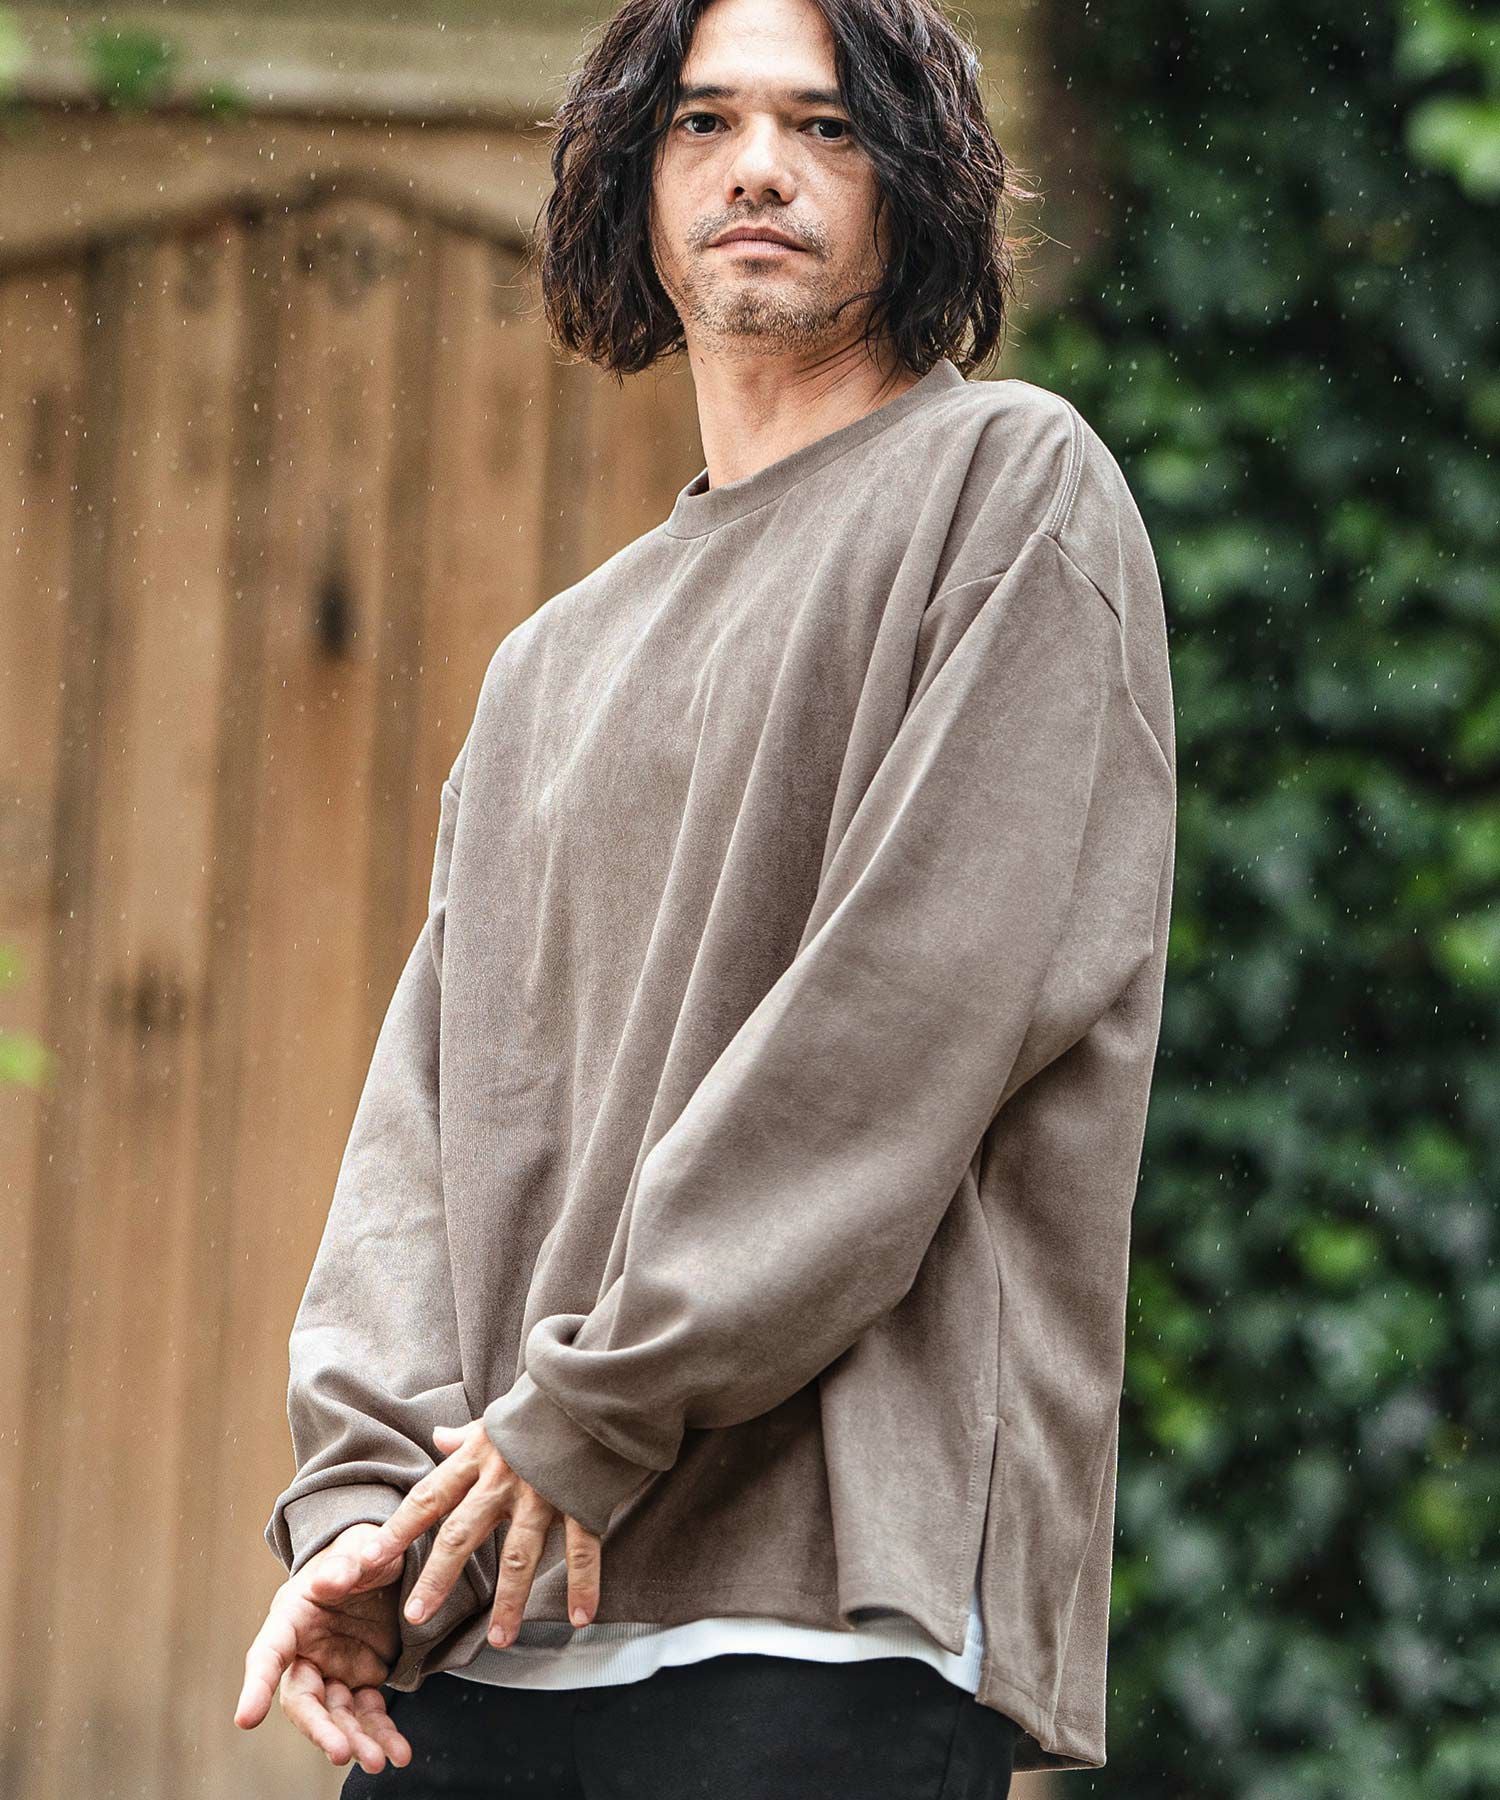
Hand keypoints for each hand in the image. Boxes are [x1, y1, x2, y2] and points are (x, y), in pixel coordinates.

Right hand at [233, 1521, 413, 1774]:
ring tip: (378, 1761)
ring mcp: (334, 1668)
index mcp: (292, 1617)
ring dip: (356, 1740)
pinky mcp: (361, 1678)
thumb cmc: (361, 1550)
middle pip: (304, 1699)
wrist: (386, 1560)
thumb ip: (346, 1563)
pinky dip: (382, 1733)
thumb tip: (328, 1581)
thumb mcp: (357, 1547)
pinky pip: (368, 1713)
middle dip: (320, 1728)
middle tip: (341, 1752)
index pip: (267, 1654)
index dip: (255, 1685)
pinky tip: (398, 1752)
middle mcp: (306, 1650)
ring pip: (337, 1715)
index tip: (246, 1718)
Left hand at [367, 1419, 601, 1648]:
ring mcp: (542, 1493)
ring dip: (509, 1600)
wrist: (592, 1385)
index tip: (367, 1561)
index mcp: (478, 1458)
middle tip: (416, 1616)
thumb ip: (467, 1436)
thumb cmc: (541, 1403)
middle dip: (438, 1577)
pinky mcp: (581, 1500)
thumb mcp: (496, 1416)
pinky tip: (578, 1619)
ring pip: (519, 1555)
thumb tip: (439, 1437)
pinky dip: (582, 1585)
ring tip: (499, 1639)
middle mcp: (502, 1480)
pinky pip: (582, 1550)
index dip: (398, 1530)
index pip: (428, 1498)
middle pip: (462, 1534)